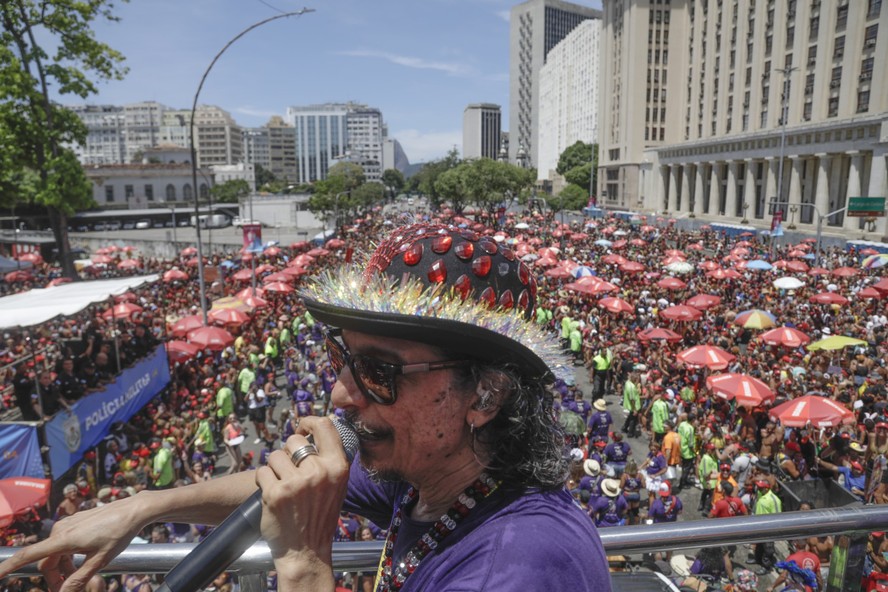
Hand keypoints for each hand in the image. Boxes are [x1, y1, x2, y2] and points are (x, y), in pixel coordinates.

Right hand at [0, 496, 145, 591]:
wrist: (135, 509)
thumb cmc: (119, 533)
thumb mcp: (100, 561)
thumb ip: (79, 579)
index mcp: (64, 539)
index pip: (29, 555)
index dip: (9, 566)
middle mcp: (61, 529)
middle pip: (46, 560)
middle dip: (54, 577)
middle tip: (70, 588)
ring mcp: (68, 523)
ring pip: (56, 552)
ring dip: (63, 567)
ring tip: (82, 575)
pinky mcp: (76, 521)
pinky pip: (64, 543)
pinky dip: (69, 556)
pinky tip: (85, 559)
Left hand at [256, 417, 348, 584]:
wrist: (306, 551)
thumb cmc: (320, 517)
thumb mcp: (337, 485)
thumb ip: (328, 459)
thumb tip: (313, 430)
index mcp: (338, 467)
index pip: (325, 426)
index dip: (309, 421)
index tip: (301, 427)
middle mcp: (319, 472)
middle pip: (294, 441)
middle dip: (287, 452)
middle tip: (289, 470)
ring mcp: (296, 483)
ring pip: (275, 456)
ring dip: (274, 468)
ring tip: (282, 486)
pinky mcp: (275, 493)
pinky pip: (262, 471)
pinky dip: (263, 481)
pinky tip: (272, 494)